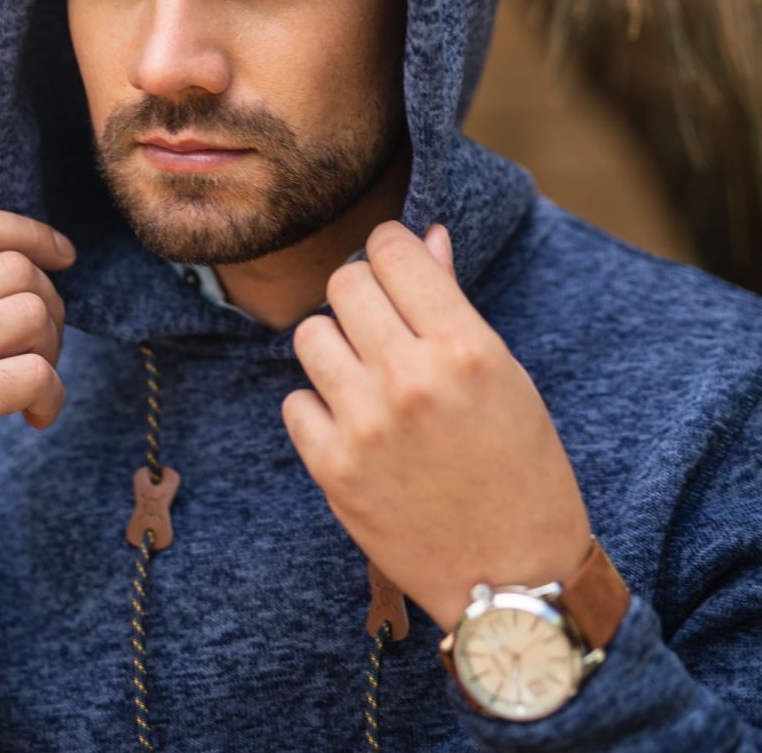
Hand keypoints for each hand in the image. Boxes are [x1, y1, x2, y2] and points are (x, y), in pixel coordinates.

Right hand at [0, 208, 75, 557]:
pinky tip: (36, 416)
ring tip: (34, 381)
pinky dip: (52, 396)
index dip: (29, 232)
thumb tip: (26, 256)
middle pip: (15, 269)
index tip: (64, 255)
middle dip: (49, 304)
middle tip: (41, 347)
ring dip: (52, 349)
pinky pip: (36, 374)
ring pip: (32, 313)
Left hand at [281, 221, 590, 631]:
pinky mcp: (333, 470)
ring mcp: (366, 424)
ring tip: (366, 377)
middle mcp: (411, 377)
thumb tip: (425, 237)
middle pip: (345, 282)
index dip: (390, 249)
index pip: (393, 249)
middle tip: (383, 326)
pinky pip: (295, 402)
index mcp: (465, 346)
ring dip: (335, 348)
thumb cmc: (521, 470)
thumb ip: (452, 302)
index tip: (394, 267)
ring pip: (311, 334)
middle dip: (361, 295)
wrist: (513, 579)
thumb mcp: (504, 375)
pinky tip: (354, 428)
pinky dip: (319, 409)